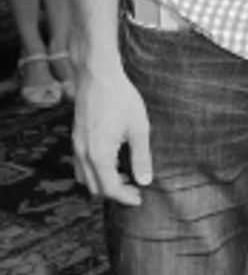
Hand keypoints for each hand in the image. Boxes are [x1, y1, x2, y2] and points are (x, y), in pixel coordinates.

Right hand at [72, 61, 152, 204]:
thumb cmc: (121, 99)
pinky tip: (112, 161)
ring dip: (103, 182)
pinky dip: (94, 170)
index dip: (126, 198)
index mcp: (99, 155)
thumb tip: (145, 181)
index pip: (110, 189)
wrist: (97, 75)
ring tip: (124, 176)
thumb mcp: (139, 129)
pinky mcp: (75, 137)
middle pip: (95, 188)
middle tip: (135, 189)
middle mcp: (83, 154)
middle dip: (115, 193)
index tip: (139, 198)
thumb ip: (141, 158)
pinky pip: (81, 164)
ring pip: (85, 177)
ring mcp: (76, 145)